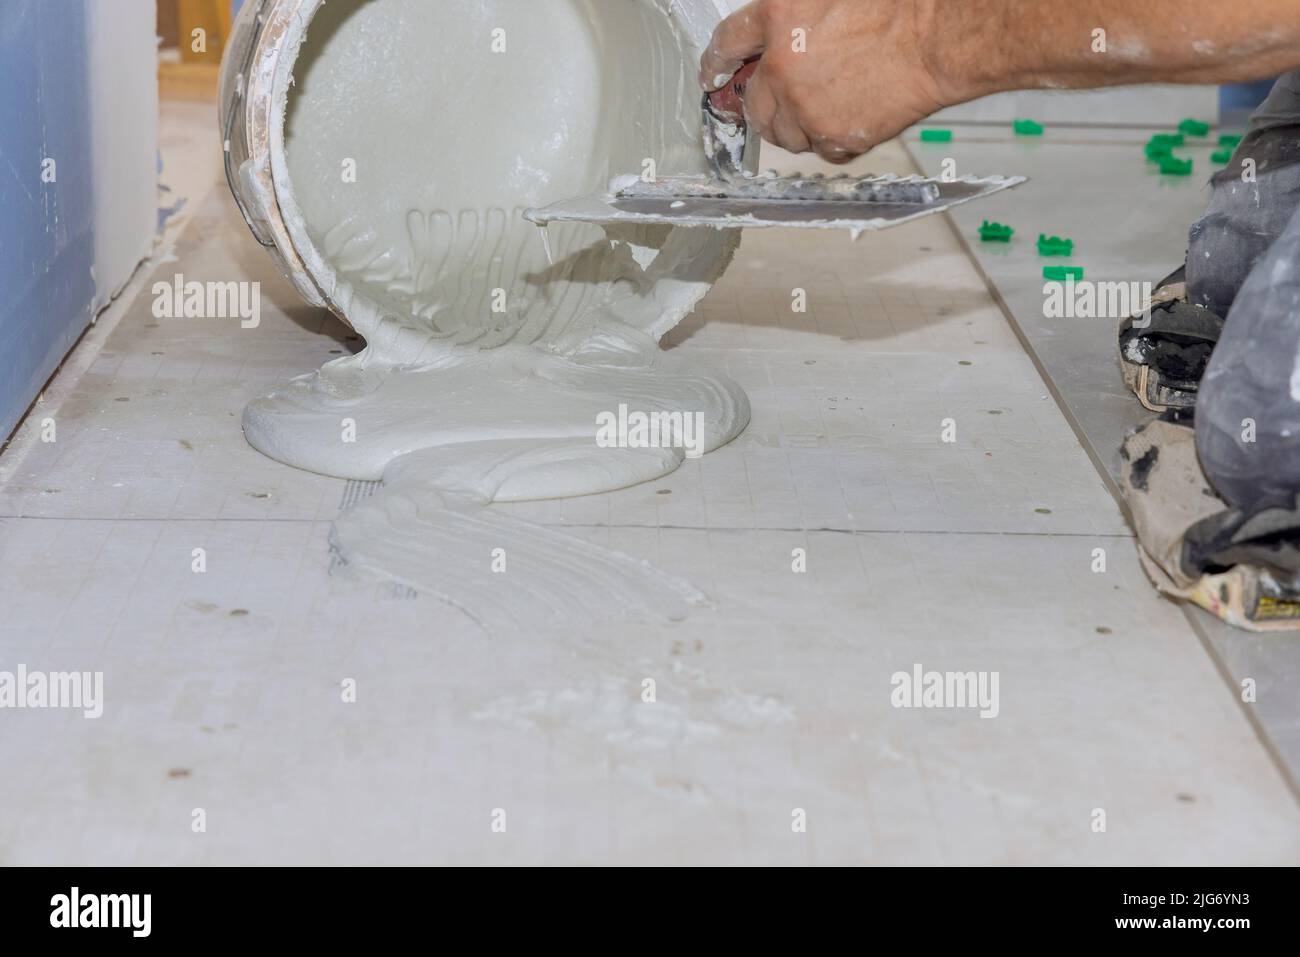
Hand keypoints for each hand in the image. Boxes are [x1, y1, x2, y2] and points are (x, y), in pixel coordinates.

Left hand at [699, 0, 949, 162]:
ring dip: (799, 126)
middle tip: (785, 100)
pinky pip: (821, 150)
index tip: (715, 75)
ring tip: (829, 105)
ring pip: (785, 134)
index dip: (718, 63)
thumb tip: (777, 32)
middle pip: (753, 104)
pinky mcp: (833, 136)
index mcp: (778, 15)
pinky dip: (833, 140)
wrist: (938, 37)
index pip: (727, 44)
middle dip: (764, 105)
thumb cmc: (898, 4)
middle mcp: (782, 66)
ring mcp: (805, 107)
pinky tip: (853, 117)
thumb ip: (793, 11)